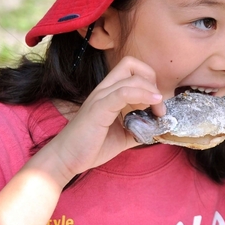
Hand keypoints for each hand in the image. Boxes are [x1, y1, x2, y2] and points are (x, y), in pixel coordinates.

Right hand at [40, 56, 163, 184]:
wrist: (65, 160)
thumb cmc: (91, 147)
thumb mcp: (123, 135)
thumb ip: (140, 128)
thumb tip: (159, 127)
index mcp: (109, 93)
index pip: (132, 69)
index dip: (150, 81)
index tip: (157, 103)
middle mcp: (104, 90)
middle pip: (132, 65)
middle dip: (152, 81)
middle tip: (159, 106)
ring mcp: (100, 97)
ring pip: (131, 77)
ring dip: (152, 91)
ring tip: (158, 111)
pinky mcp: (98, 108)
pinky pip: (123, 92)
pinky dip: (143, 95)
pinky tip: (153, 104)